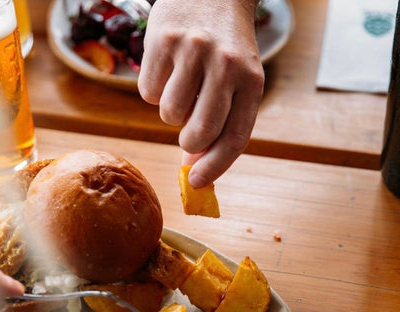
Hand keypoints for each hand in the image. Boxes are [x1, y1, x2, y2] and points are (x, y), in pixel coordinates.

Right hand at [138, 0, 263, 187]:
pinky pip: (147, 93)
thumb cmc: (224, 47)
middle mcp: (226, 65)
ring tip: (182, 84)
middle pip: (199, 133)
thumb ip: (220, 123)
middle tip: (187, 131)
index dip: (215, 167)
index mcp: (252, 80)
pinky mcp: (163, 40)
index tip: (198, 184)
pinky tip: (168, 68)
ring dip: (171, 111)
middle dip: (189, 142)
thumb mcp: (236, 81)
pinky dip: (153, 90)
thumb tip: (193, 166)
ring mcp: (193, 50)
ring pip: (169, 114)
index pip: (234, 138)